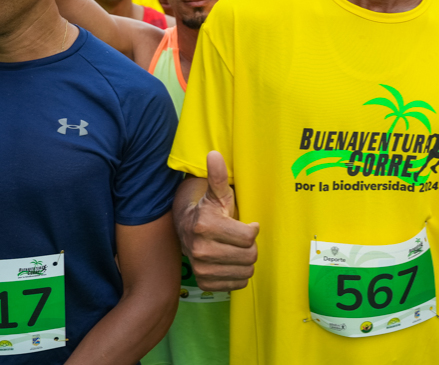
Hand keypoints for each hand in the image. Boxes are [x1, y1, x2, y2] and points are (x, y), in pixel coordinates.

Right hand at [179, 151, 258, 291]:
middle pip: (250, 255)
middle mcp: (201, 249)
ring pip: (246, 271)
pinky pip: (237, 284)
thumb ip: (218, 175)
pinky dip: (239, 275)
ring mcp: (201, 268)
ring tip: (237, 249)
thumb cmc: (208, 209)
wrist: (185, 230)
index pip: (249, 237)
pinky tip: (231, 262)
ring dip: (246, 261)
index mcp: (206, 226)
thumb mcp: (217, 192)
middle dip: (251, 246)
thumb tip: (214, 154)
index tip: (248, 224)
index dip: (253, 230)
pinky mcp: (204, 283)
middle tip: (242, 238)